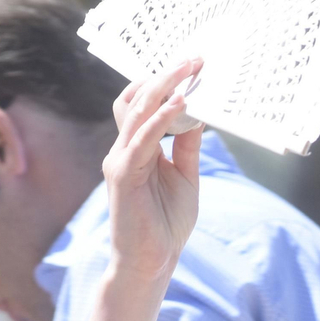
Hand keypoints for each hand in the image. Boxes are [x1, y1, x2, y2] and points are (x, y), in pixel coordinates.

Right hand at [102, 58, 203, 283]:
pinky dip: (161, 118)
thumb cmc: (166, 224)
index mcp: (138, 148)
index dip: (166, 83)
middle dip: (166, 76)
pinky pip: (142, 138)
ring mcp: (120, 160)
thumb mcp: (185, 177)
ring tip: (189, 70)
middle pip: (138, 99)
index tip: (195, 66)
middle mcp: (124, 149)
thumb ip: (187, 147)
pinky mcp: (123, 174)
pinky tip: (181, 103)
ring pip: (137, 111)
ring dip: (164, 87)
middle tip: (194, 59)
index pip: (145, 105)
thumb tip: (199, 115)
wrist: (152, 262)